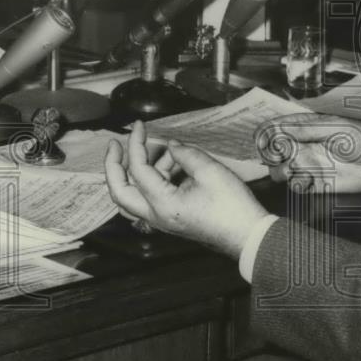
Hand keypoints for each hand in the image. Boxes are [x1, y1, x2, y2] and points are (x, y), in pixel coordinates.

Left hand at [104, 121, 269, 258]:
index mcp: (162, 204)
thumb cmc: (232, 206)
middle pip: (120, 193)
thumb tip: (171, 146)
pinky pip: (151, 198)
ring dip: (138, 171)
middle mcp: (156, 215)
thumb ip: (186, 155)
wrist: (247, 234)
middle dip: (113, 166)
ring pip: (134, 196)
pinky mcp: (172, 218)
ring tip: (158, 150)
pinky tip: (173, 163)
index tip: (139, 126)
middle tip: (116, 145)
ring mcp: (163, 219)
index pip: (137, 170)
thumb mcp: (210, 172)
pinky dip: (155, 179)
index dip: (136, 144)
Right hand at [255, 113, 360, 193]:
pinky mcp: (316, 183)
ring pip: (280, 171)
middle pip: (273, 152)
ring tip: (293, 168)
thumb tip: (280, 127)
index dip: (265, 134)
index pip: (276, 128)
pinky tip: (307, 180)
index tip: (261, 140)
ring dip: (281, 171)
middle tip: (279, 156)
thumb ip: (308, 128)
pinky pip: (296, 186)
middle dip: (270, 155)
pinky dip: (296, 184)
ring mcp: (309, 165)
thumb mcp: (336, 127)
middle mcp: (304, 146)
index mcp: (306, 128)